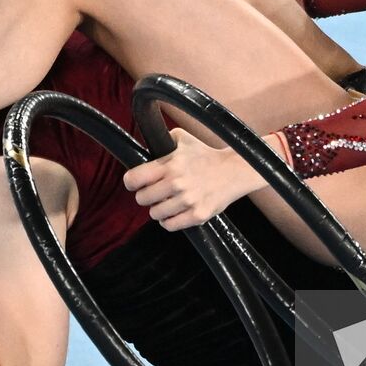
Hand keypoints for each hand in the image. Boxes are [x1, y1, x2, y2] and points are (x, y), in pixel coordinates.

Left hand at [123, 129, 261, 229]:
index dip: (131, 182)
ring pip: (155, 214)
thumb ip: (164, 140)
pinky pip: (170, 226)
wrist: (234, 170)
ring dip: (158, 209)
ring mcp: (187, 201)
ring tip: (167, 202)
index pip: (134, 179)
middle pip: (142, 199)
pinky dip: (169, 221)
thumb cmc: (206, 155)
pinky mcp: (198, 215)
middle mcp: (176, 183)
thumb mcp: (184, 139)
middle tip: (155, 193)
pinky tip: (174, 213)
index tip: (135, 184)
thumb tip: (146, 146)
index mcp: (170, 165)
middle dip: (146, 196)